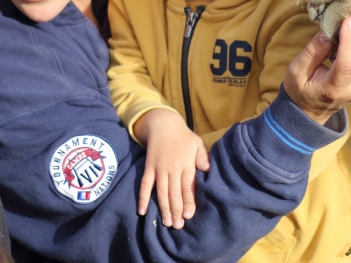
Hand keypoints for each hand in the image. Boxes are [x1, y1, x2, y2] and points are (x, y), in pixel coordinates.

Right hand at [132, 108, 210, 228]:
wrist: (163, 125)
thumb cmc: (184, 137)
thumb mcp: (197, 143)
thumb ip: (203, 157)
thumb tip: (208, 169)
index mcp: (186, 163)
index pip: (188, 186)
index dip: (188, 201)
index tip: (189, 215)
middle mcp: (172, 167)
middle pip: (174, 192)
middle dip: (177, 210)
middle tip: (178, 226)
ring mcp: (159, 168)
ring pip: (161, 191)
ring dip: (163, 208)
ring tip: (167, 222)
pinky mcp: (148, 168)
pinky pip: (144, 184)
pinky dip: (142, 198)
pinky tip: (142, 211)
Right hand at [284, 17, 350, 123]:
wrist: (308, 112)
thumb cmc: (300, 90)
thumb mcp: (297, 70)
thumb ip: (314, 50)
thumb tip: (329, 30)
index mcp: (334, 88)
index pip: (348, 63)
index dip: (350, 40)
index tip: (348, 21)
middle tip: (349, 35)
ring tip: (346, 43)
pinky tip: (348, 50)